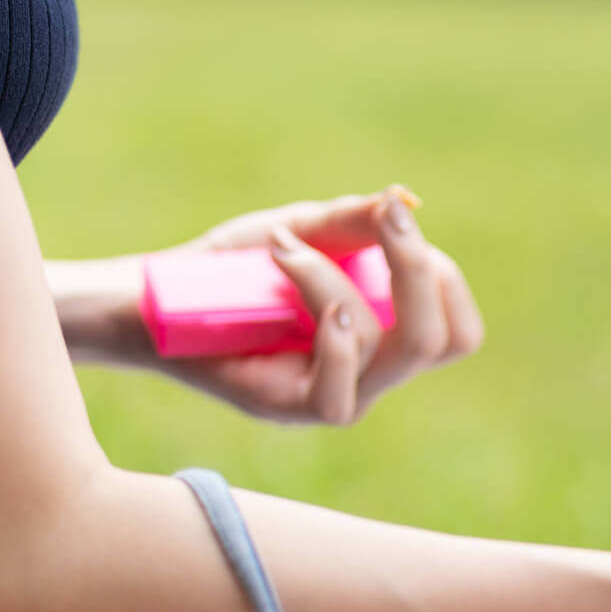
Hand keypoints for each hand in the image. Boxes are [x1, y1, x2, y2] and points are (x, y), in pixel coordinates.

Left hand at [158, 187, 482, 424]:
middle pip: (441, 342)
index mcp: (386, 337)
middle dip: (418, 269)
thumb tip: (405, 201)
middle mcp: (369, 374)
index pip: (458, 331)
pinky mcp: (288, 410)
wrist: (153, 297)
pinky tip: (313, 303)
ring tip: (282, 248)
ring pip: (382, 348)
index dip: (444, 276)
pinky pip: (339, 394)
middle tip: (385, 219)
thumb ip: (352, 221)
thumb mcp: (298, 230)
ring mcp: (333, 396)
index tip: (395, 220)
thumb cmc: (229, 269)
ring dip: (332, 280)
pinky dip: (335, 340)